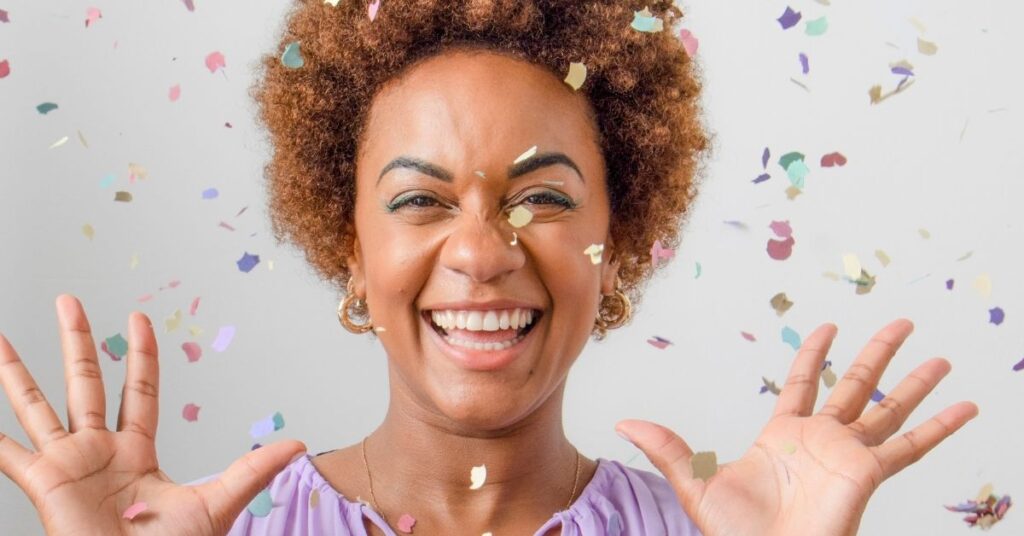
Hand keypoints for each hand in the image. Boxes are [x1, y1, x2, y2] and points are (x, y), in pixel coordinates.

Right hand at [0, 294, 305, 534]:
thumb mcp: (218, 503)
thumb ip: (252, 470)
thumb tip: (301, 443)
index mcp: (137, 452)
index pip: (138, 390)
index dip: (139, 355)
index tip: (138, 318)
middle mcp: (99, 452)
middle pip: (85, 383)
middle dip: (77, 341)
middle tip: (68, 300)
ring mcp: (67, 467)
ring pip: (38, 406)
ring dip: (17, 374)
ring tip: (1, 340)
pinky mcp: (44, 485)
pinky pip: (8, 455)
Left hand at [616, 319, 978, 535]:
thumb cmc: (734, 533)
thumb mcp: (693, 483)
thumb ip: (666, 447)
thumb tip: (622, 422)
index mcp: (784, 435)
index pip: (805, 383)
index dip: (817, 354)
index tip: (829, 325)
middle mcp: (822, 440)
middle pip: (856, 385)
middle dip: (878, 355)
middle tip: (902, 323)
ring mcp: (848, 455)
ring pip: (888, 408)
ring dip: (915, 383)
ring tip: (941, 358)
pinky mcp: (867, 473)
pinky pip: (910, 446)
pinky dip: (940, 427)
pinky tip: (966, 407)